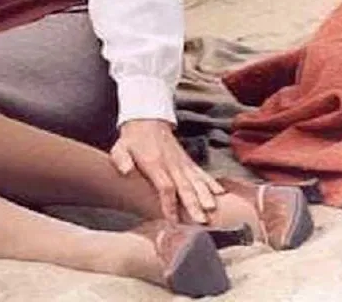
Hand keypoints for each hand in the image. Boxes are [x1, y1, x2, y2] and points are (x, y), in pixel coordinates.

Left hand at [110, 119, 224, 223]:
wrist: (147, 121)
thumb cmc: (133, 140)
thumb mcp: (120, 147)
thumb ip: (121, 159)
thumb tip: (125, 170)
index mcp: (154, 163)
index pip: (165, 186)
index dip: (169, 203)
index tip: (172, 219)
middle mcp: (172, 164)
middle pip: (185, 187)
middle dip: (194, 205)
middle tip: (201, 221)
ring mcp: (182, 163)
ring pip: (197, 181)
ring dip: (206, 196)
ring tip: (213, 209)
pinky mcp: (188, 162)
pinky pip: (202, 173)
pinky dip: (212, 183)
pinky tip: (220, 193)